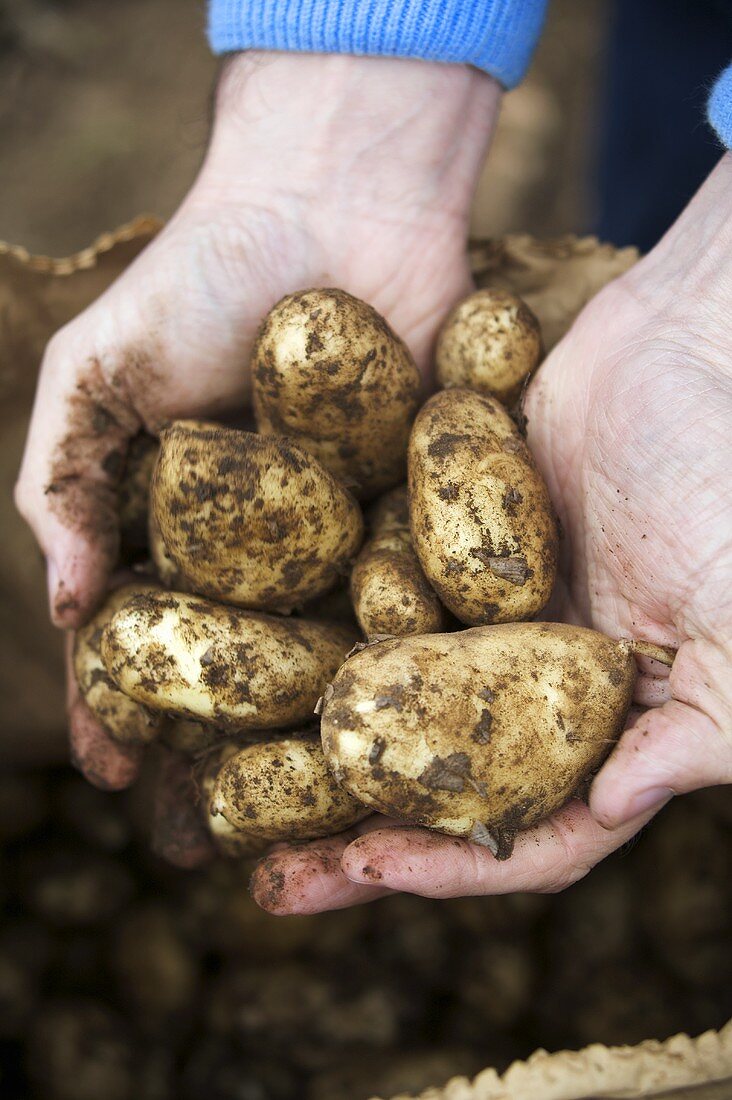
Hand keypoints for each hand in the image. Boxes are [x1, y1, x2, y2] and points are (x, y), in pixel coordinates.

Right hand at [15, 52, 498, 791]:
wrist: (335, 200)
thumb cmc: (202, 272)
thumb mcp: (98, 370)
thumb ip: (65, 479)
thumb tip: (73, 608)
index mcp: (178, 521)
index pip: (145, 635)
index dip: (122, 706)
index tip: (116, 772)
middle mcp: (263, 543)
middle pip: (238, 666)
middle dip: (218, 747)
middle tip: (208, 833)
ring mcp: (347, 532)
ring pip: (327, 651)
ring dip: (311, 730)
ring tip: (303, 807)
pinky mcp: (425, 508)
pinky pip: (411, 594)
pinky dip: (401, 654)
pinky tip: (392, 717)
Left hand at [253, 154, 731, 913]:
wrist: (696, 336)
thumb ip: (704, 728)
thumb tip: (611, 804)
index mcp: (612, 717)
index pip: (529, 823)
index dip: (446, 862)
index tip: (358, 871)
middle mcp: (541, 674)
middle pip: (436, 773)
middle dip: (354, 824)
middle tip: (262, 867)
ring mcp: (491, 602)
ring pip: (390, 686)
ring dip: (319, 732)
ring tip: (230, 766)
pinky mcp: (452, 529)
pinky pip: (379, 581)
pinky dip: (325, 612)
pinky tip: (252, 633)